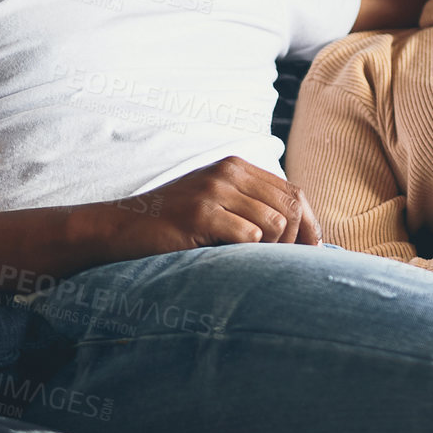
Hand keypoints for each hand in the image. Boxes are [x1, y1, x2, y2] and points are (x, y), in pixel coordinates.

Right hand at [85, 156, 321, 259]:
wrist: (120, 228)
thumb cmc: (173, 224)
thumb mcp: (215, 202)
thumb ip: (253, 206)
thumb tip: (305, 233)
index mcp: (236, 166)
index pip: (294, 192)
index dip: (310, 224)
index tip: (312, 253)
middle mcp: (228, 172)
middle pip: (291, 206)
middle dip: (297, 241)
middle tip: (284, 266)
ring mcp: (213, 191)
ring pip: (276, 223)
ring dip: (271, 251)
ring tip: (252, 263)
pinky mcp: (200, 214)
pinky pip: (250, 236)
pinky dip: (249, 253)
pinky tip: (232, 260)